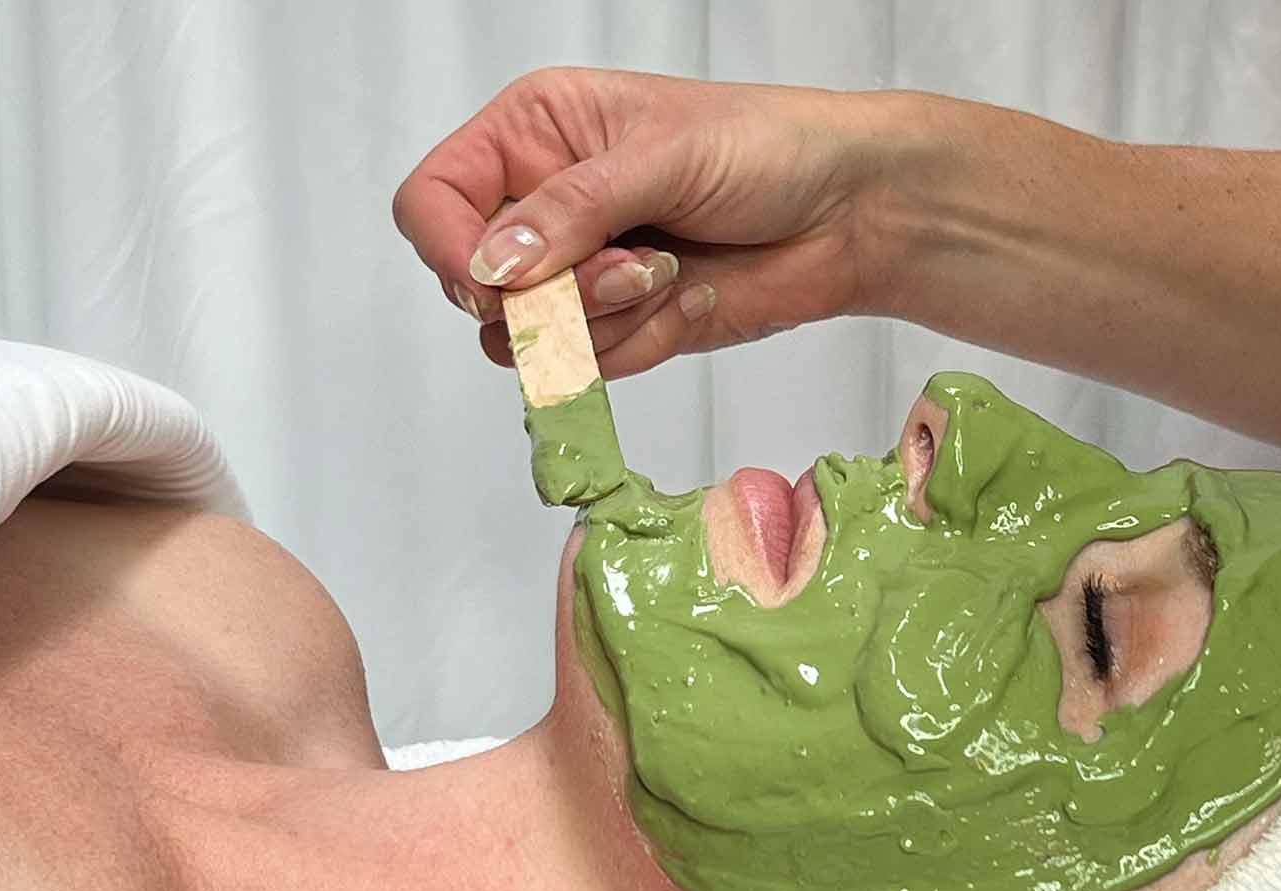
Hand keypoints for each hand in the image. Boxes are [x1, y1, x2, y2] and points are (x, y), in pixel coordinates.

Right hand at [392, 68, 893, 377]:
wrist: (848, 215)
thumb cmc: (768, 149)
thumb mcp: (660, 154)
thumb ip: (569, 210)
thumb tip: (491, 266)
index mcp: (533, 134)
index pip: (432, 202)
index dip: (450, 250)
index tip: (502, 281)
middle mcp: (542, 205)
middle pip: (474, 288)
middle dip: (552, 292)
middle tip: (629, 264)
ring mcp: (580, 274)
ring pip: (530, 340)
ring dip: (602, 320)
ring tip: (667, 273)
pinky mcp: (620, 329)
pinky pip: (590, 366)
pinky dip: (641, 341)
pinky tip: (689, 297)